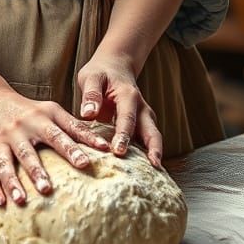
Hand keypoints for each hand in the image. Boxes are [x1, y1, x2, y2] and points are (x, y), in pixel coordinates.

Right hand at [0, 86, 110, 207]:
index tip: (85, 163)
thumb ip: (74, 127)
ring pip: (5, 163)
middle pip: (28, 152)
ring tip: (21, 201)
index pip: (57, 135)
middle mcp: (19, 129)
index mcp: (39, 119)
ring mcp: (0, 140)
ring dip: (13, 183)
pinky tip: (1, 202)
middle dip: (37, 171)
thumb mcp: (51, 110)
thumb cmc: (29, 109)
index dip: (71, 149)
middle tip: (47, 190)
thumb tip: (103, 144)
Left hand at [76, 53, 162, 167]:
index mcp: (128, 95)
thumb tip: (88, 114)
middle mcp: (141, 108)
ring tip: (154, 176)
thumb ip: (90, 94)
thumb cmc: (101, 73)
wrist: (115, 67)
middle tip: (152, 168)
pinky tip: (146, 174)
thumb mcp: (91, 77)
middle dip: (153, 149)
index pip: (127, 118)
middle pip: (152, 131)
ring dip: (155, 154)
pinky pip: (148, 141)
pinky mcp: (142, 126)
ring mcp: (144, 117)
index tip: (118, 151)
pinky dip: (148, 155)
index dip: (124, 135)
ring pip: (154, 137)